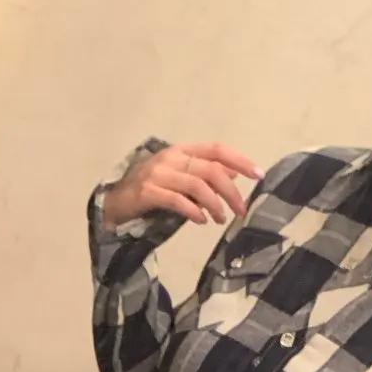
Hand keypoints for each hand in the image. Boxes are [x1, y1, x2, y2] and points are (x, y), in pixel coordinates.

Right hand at [101, 141, 261, 230]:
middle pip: (211, 170)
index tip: (258, 175)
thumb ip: (204, 174)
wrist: (114, 201)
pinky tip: (201, 221)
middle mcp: (171, 157)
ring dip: (215, 205)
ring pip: (197, 185)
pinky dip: (194, 212)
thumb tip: (234, 175)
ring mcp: (158, 174)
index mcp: (181, 150)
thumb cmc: (150, 189)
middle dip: (231, 192)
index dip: (239, 161)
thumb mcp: (180, 177)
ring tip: (220, 219)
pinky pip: (178, 201)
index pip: (217, 150)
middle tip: (240, 211)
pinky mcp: (148, 192)